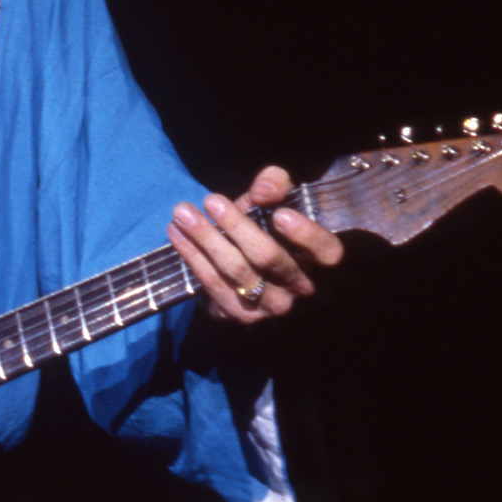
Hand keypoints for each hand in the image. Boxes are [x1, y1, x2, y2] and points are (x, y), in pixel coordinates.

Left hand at [168, 165, 344, 323]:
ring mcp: (270, 306)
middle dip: (236, 226)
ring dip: (205, 239)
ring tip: (182, 213)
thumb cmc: (267, 227)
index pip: (325, 251)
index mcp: (317, 259)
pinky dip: (191, 257)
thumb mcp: (275, 201)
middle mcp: (299, 288)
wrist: (246, 265)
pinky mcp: (241, 316)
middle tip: (210, 200)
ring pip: (236, 271)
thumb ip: (276, 185)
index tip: (279, 214)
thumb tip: (263, 190)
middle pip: (268, 257)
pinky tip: (175, 234)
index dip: (305, 235)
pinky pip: (213, 285)